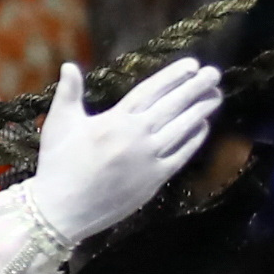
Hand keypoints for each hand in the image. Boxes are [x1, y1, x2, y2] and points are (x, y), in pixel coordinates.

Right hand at [30, 60, 220, 240]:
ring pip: (181, 129)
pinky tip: (203, 127)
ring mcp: (149, 159)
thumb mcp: (58, 123)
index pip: (150, 91)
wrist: (62, 209)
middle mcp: (136, 136)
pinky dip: (194, 140)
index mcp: (114, 120)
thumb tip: (69, 65)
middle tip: (214, 74)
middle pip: (172, 106)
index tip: (191, 64)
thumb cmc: (57, 164)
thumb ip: (69, 92)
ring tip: (216, 95)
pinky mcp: (154, 180)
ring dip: (200, 110)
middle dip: (195, 88)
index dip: (173, 76)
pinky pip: (180, 156)